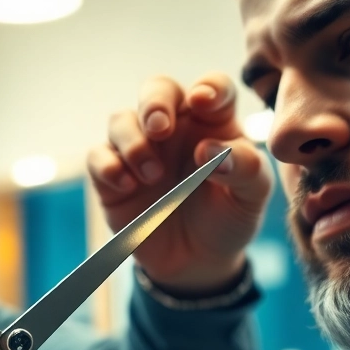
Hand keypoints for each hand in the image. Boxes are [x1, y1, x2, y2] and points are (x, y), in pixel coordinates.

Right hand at [89, 74, 272, 293]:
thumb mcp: (252, 196)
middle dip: (154, 102)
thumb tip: (209, 150)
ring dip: (133, 141)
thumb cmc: (229, 217)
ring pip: (120, 119)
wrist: (199, 262)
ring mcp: (140, 148)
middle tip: (160, 128)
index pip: (213, 87)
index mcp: (213, 122)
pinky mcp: (112, 176)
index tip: (204, 101)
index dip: (208, 87)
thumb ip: (244, 167)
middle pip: (157, 89)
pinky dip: (108, 166)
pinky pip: (98, 156)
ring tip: (153, 175)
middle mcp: (174, 128)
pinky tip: (127, 186)